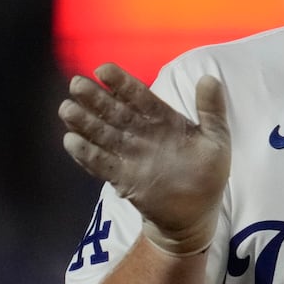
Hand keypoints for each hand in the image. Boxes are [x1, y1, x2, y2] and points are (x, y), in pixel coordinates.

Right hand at [59, 63, 230, 256]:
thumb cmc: (208, 173)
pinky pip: (102, 164)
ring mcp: (131, 156)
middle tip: (77, 84)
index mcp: (163, 120)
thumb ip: (211, 110)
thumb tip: (209, 77)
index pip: (140, 96)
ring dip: (85, 123)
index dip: (121, 83)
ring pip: (103, 135)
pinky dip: (87, 154)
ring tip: (66, 109)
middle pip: (115, 112)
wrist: (197, 214)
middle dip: (95, 98)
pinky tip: (71, 141)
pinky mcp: (123, 179)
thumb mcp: (216, 140)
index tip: (103, 70)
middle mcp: (142, 134)